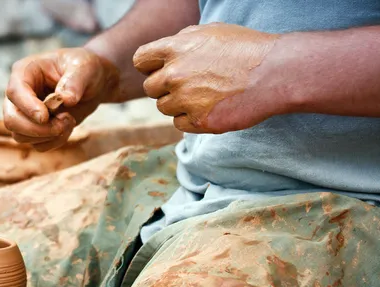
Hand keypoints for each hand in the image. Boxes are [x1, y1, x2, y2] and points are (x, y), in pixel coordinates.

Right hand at [4, 48, 119, 150]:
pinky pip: (37, 144)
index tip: (45, 117)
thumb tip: (66, 99)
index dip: (28, 107)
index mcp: (26, 71)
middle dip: (36, 129)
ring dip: (48, 136)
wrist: (92, 83)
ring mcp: (25, 113)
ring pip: (21, 136)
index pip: (15, 92)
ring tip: (69, 120)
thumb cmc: (84, 68)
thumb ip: (75, 81)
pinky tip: (67, 127)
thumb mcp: (85, 67)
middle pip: (11, 119)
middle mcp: (20, 94)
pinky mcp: (35, 128)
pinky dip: (54, 141)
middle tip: (61, 124)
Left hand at [133, 23, 280, 133]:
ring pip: (164, 108)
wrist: (275, 73)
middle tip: (188, 86)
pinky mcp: (198, 122)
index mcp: (175, 48)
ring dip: (178, 104)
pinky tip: (210, 108)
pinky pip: (179, 124)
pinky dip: (191, 119)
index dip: (150, 66)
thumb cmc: (246, 49)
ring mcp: (185, 100)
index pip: (141, 60)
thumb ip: (182, 41)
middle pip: (150, 89)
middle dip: (164, 88)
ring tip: (204, 95)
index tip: (162, 70)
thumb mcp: (211, 32)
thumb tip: (165, 52)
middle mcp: (175, 74)